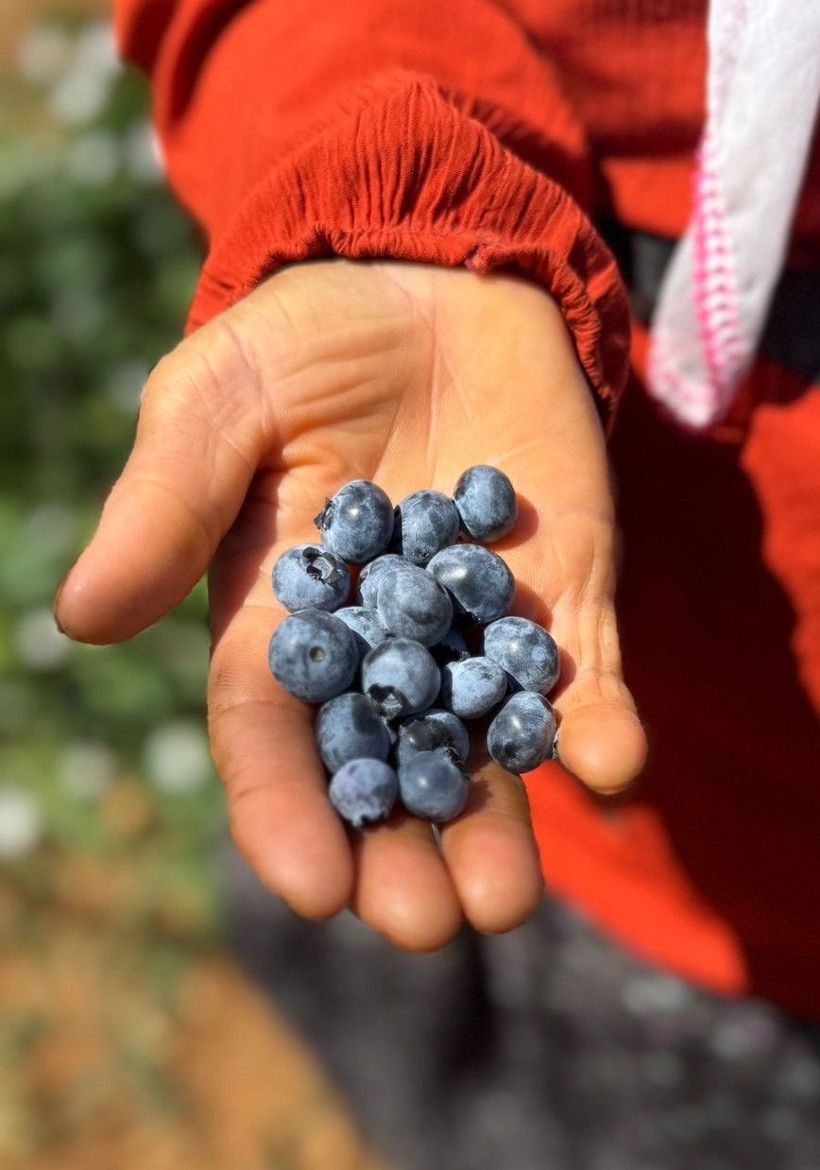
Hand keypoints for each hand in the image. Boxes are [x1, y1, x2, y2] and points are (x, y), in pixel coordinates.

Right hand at [55, 259, 646, 949]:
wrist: (434, 284)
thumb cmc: (306, 343)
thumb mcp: (216, 402)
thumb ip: (165, 504)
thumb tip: (83, 617)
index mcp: (281, 622)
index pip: (272, 736)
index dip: (285, 813)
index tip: (311, 890)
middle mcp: (382, 651)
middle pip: (384, 772)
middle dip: (401, 851)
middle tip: (425, 923)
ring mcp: (478, 634)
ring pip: (484, 753)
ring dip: (499, 826)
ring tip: (504, 900)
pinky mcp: (565, 600)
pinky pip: (583, 679)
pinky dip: (598, 728)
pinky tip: (609, 768)